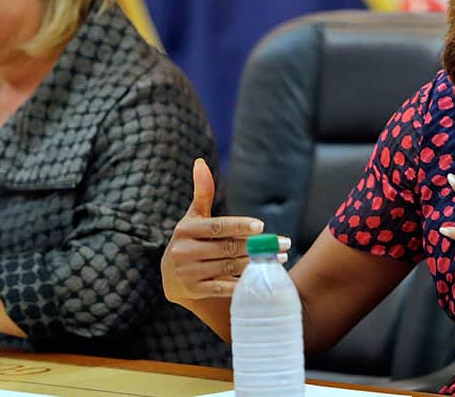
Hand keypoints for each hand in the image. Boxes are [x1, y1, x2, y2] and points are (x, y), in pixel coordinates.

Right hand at [161, 158, 288, 304]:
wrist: (170, 276)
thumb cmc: (189, 239)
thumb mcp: (194, 216)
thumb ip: (202, 192)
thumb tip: (200, 162)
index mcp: (185, 230)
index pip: (217, 227)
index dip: (239, 226)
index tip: (261, 226)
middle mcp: (184, 251)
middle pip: (227, 247)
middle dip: (257, 246)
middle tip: (284, 243)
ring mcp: (188, 273)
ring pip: (228, 267)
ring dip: (256, 263)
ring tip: (279, 258)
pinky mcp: (194, 291)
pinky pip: (223, 288)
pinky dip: (242, 284)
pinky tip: (261, 277)